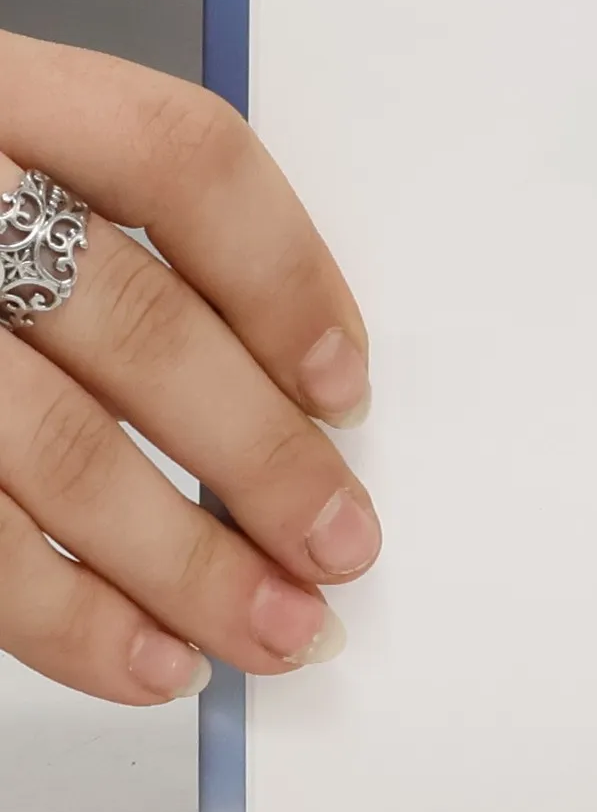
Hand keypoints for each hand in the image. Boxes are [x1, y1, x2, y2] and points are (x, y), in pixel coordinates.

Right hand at [0, 31, 375, 703]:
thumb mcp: (6, 166)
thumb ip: (118, 241)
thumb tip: (292, 389)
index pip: (181, 156)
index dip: (286, 276)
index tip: (347, 384)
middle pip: (136, 324)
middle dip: (264, 457)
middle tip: (342, 544)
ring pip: (54, 447)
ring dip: (184, 563)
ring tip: (273, 628)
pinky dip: (64, 616)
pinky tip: (143, 655)